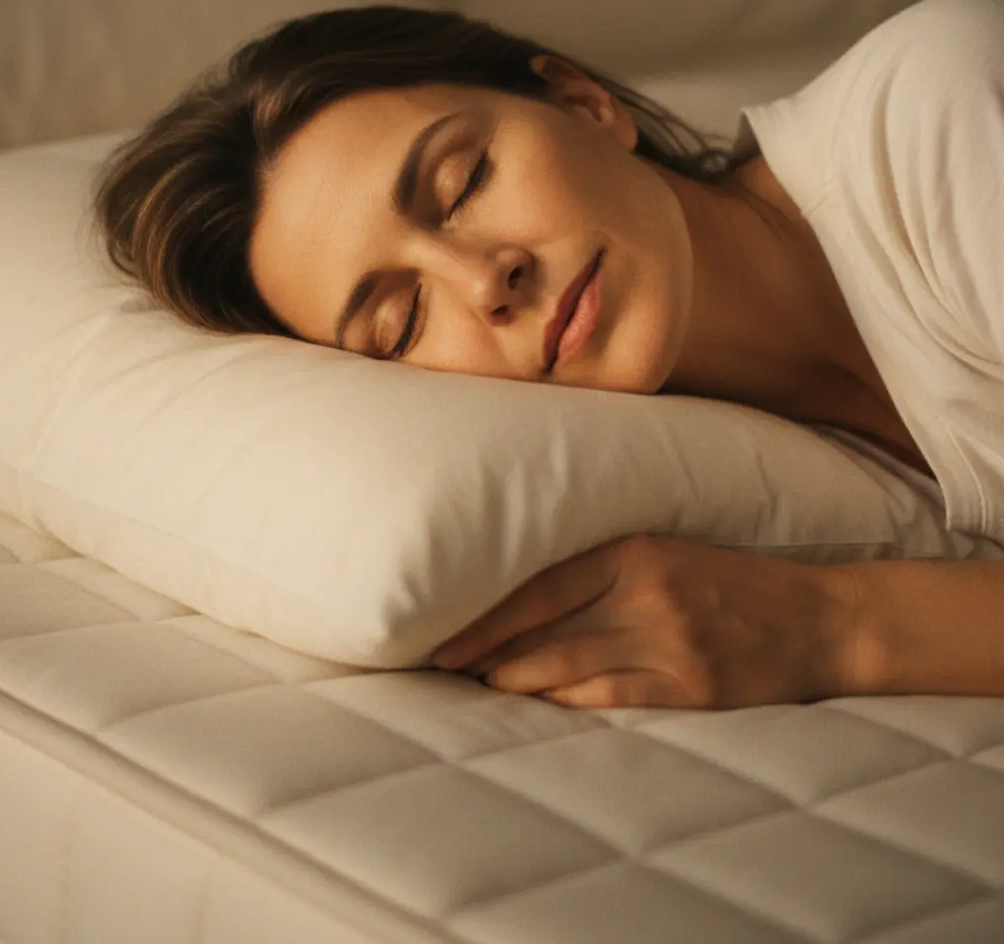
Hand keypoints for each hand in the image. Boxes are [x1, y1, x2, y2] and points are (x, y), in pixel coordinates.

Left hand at [429, 535, 858, 708]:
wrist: (819, 620)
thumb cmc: (734, 585)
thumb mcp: (669, 554)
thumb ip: (605, 571)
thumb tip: (524, 599)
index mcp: (637, 551)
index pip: (541, 584)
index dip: (486, 614)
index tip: (441, 633)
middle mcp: (648, 594)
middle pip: (546, 628)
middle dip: (487, 652)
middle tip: (439, 666)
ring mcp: (670, 644)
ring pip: (569, 666)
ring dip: (516, 681)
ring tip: (475, 689)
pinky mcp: (690, 689)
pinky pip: (610, 698)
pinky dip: (567, 704)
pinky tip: (538, 708)